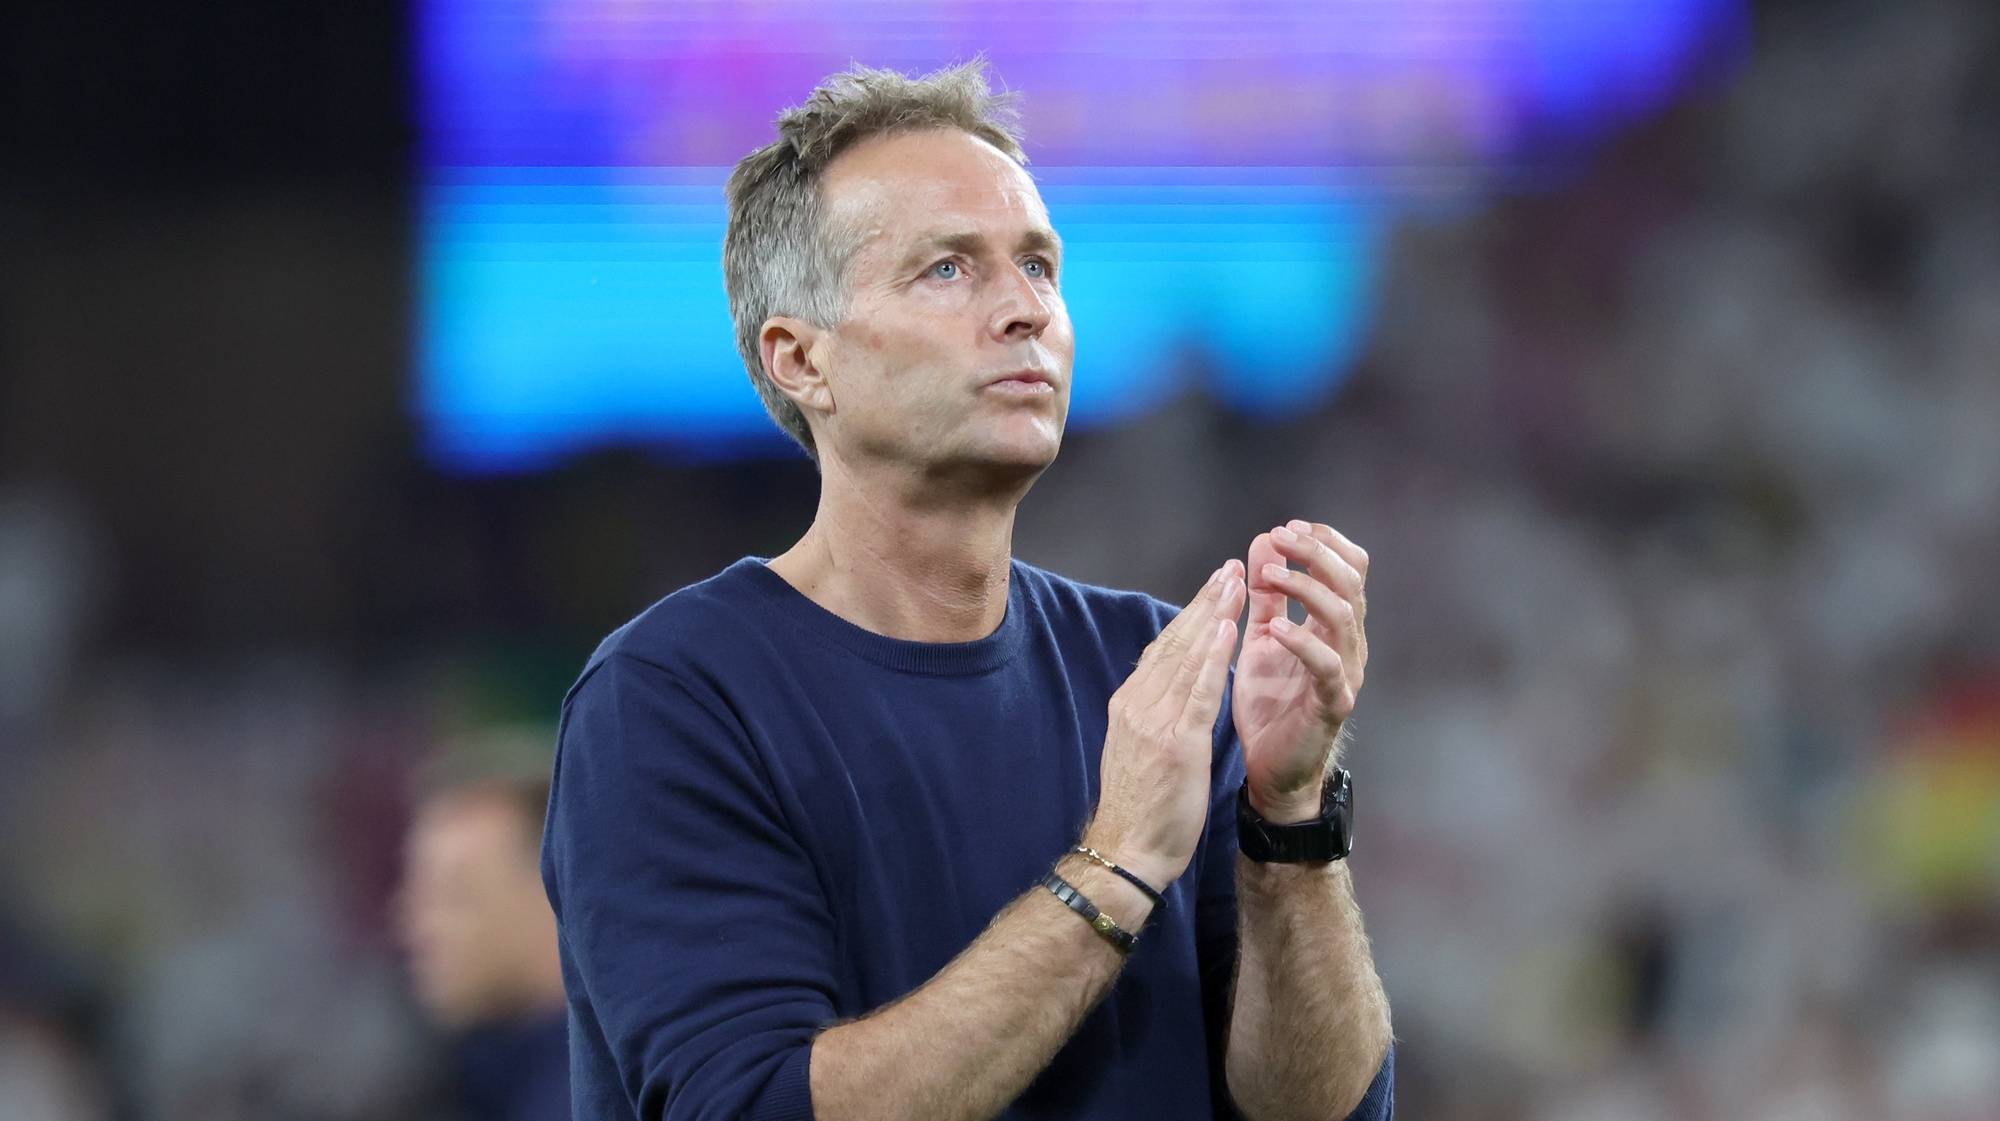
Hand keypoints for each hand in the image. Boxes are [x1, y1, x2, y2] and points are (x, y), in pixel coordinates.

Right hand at [1085, 560, 1245, 891]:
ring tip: (1236, 583)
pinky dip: (1215, 655)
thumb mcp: (1139, 751)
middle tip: (1230, 569)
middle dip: (1205, 603)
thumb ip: (1153, 717)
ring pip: (1188, 656)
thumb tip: (1170, 690)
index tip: (1212, 591)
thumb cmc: (1138, 811)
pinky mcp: (1176, 742)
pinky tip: (1230, 628)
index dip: (1189, 617)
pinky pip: (1199, 689)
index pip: (1162, 650)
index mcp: (1129, 705)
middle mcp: (1137, 705)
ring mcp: (1154, 722)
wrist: (1126, 853)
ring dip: (1215, 615)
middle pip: (1175, 642)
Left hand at [1234, 520, 1368, 822]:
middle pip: (1351, 582)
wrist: (1271, 768)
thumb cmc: (1270, 702)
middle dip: (1315, 552)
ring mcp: (1346, 673)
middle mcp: (1349, 644)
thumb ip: (1265, 593)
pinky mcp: (1333, 703)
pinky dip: (1302, 642)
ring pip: (1344, 616)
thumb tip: (1263, 539)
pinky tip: (1276, 629)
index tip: (1288, 527)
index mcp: (1334, 625)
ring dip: (1306, 588)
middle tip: (1280, 536)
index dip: (1324, 542)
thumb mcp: (1261, 637)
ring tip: (1270, 574)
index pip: (1350, 567)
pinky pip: (1327, 666)